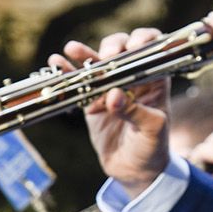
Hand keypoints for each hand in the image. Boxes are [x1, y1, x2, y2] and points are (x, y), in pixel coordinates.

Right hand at [49, 28, 168, 197]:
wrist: (134, 170)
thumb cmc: (152, 147)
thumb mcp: (152, 129)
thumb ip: (135, 112)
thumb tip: (113, 96)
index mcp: (155, 79)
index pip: (152, 50)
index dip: (144, 41)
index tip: (134, 47)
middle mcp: (133, 77)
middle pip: (123, 49)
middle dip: (114, 47)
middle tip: (108, 57)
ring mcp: (111, 87)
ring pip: (98, 62)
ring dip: (85, 54)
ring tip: (71, 49)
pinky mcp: (92, 100)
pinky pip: (80, 82)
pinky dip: (68, 72)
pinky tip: (57, 63)